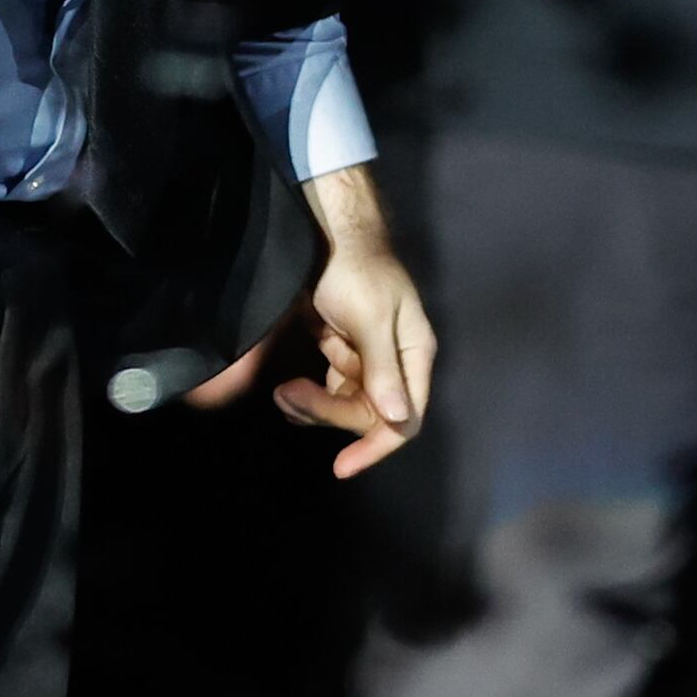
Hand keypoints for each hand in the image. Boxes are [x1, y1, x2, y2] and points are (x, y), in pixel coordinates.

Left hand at [186, 165, 436, 476]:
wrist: (327, 229)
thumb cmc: (356, 268)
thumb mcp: (370, 317)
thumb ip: (382, 369)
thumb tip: (397, 418)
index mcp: (413, 355)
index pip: (405, 420)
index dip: (376, 447)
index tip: (341, 467)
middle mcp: (395, 363)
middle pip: (369, 415)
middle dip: (329, 413)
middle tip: (288, 396)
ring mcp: (367, 358)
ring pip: (345, 406)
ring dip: (313, 406)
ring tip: (283, 393)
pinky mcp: (342, 351)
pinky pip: (330, 390)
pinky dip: (309, 398)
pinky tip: (287, 394)